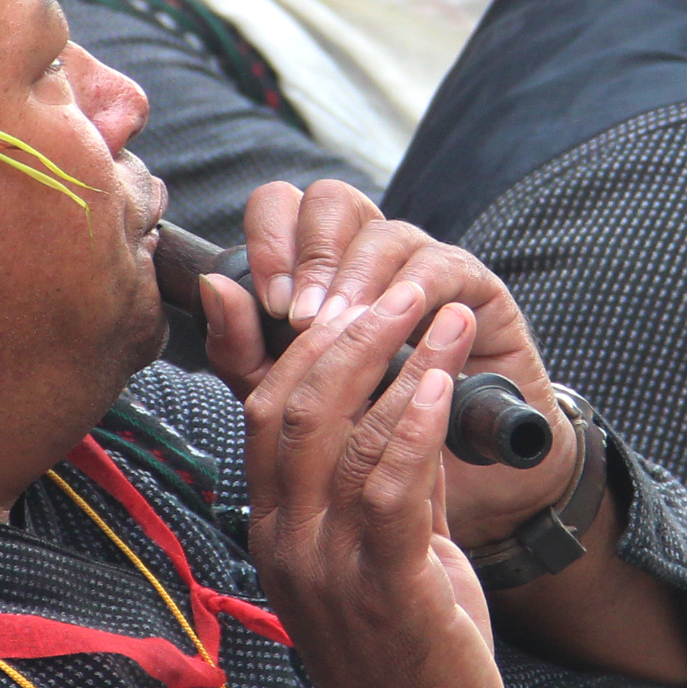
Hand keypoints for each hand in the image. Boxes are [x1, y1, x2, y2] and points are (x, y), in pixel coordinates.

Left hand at [208, 180, 577, 547]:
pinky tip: (404, 323)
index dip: (269, 240)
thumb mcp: (288, 404)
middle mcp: (369, 258)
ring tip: (345, 325)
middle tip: (302, 316)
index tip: (270, 304)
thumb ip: (244, 351)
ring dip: (357, 277)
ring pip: (382, 229)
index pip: (281, 209)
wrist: (454, 487)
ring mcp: (423, 267)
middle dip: (309, 252)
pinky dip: (417, 290)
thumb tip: (212, 285)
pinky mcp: (474, 289)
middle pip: (330, 200)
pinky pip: (442, 265)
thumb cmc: (368, 443)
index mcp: (318, 270)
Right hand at [236, 266, 511, 687]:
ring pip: (339, 435)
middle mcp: (288, 539)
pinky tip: (441, 381)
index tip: (349, 286)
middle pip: (292, 405)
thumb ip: (379, 463)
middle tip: (399, 283)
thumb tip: (395, 379)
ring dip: (395, 360)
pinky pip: (388, 489)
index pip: (264, 405)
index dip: (300, 336)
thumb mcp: (380, 541)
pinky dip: (413, 423)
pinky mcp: (387, 588)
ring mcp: (330, 567)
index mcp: (276, 525)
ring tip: (440, 313)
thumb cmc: (403, 647)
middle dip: (346, 331)